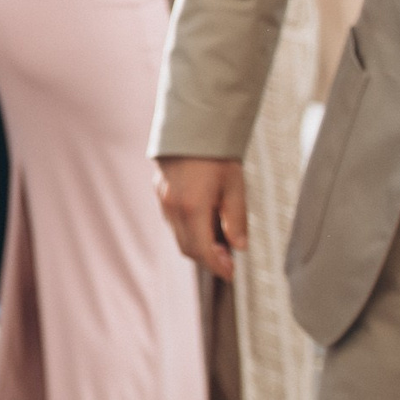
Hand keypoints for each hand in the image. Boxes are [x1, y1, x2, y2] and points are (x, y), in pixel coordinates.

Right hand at [156, 156, 242, 280]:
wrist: (191, 126)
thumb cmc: (216, 154)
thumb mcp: (235, 186)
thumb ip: (237, 219)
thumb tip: (240, 247)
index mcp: (193, 207)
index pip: (202, 250)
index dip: (217, 266)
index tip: (231, 273)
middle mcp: (173, 207)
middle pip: (187, 248)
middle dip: (208, 259)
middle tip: (229, 259)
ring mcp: (163, 200)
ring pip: (178, 236)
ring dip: (198, 245)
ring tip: (220, 240)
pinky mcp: (159, 193)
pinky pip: (173, 222)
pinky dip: (188, 230)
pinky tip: (204, 222)